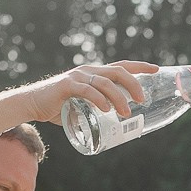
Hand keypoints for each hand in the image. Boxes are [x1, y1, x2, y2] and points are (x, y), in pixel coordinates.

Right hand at [0, 61, 159, 132]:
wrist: (33, 104)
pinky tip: (106, 109)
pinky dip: (99, 99)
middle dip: (134, 84)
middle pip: (117, 72)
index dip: (140, 66)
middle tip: (143, 100)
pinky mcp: (67, 86)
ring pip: (105, 83)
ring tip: (126, 112)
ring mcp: (78, 77)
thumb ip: (99, 109)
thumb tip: (117, 125)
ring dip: (119, 97)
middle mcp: (88, 71)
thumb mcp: (84, 106)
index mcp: (95, 74)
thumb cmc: (60, 107)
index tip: (157, 69)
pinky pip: (87, 90)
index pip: (121, 66)